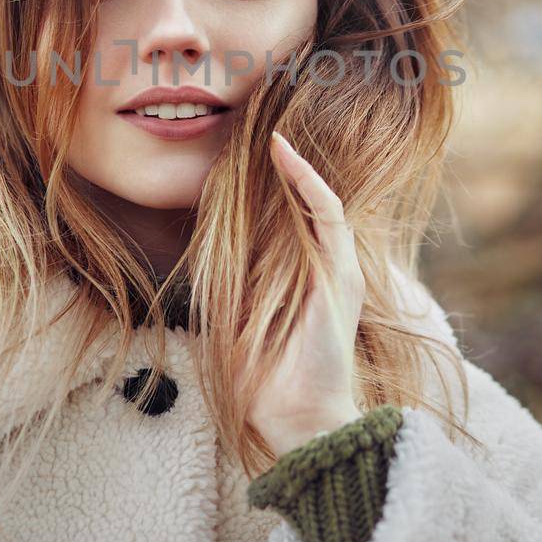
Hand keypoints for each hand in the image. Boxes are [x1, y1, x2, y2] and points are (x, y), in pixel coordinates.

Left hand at [242, 130, 366, 456]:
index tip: (240, 151)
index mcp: (299, 277)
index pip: (286, 217)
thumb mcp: (233, 319)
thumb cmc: (263, 378)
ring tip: (270, 129)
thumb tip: (199, 258)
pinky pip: (328, 213)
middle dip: (283, 164)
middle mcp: (323, 267)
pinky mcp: (341, 273)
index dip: (268, 182)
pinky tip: (284, 154)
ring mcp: (336, 268)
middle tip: (257, 122)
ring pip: (319, 198)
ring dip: (295, 163)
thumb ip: (228, 287)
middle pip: (305, 202)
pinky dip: (307, 180)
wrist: (293, 419)